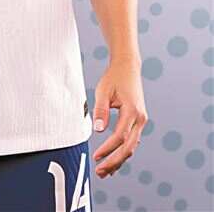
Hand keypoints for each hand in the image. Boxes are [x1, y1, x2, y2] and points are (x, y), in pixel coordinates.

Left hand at [92, 57, 147, 178]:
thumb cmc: (114, 78)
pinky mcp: (138, 121)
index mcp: (132, 111)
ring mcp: (141, 121)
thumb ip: (100, 110)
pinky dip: (123, 152)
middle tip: (100, 172)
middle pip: (129, 147)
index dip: (108, 149)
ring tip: (105, 172)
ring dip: (119, 160)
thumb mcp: (103, 90)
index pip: (120, 136)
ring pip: (132, 147)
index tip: (96, 157)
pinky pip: (132, 141)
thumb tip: (98, 130)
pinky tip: (113, 160)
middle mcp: (140, 118)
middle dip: (114, 162)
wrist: (128, 67)